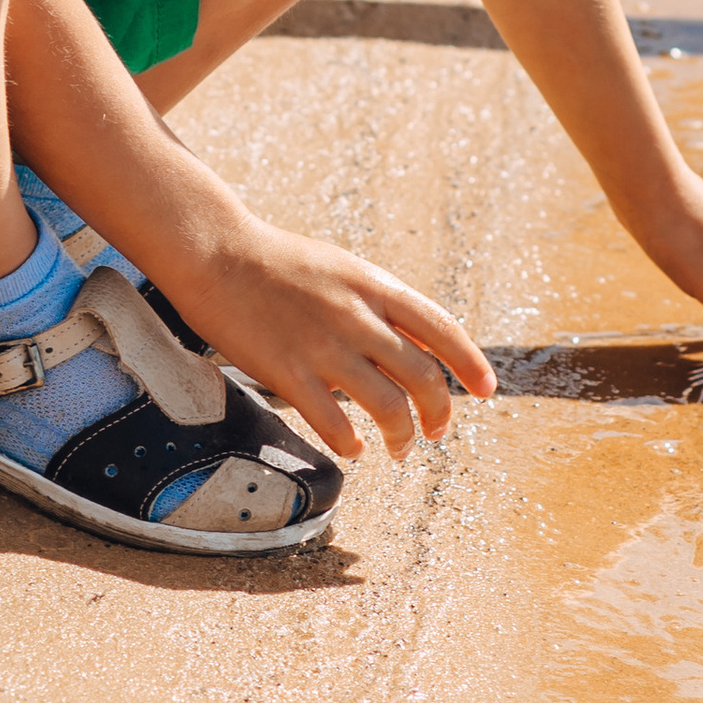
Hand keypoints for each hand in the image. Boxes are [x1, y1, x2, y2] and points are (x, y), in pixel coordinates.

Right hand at [164, 217, 496, 463]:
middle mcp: (358, 316)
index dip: (470, 363)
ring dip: (401, 436)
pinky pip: (334, 423)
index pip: (441, 328)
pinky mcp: (288, 373)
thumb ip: (380, 303)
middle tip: (435, 432)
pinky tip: (354, 449)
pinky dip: (352, 444)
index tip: (486, 391)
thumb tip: (417, 340)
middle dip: (439, 413)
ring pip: (387, 406)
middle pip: (422, 376)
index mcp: (374, 285)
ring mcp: (324, 346)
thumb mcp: (344, 268)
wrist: (217, 252)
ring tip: (397, 449)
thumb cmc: (279, 262)